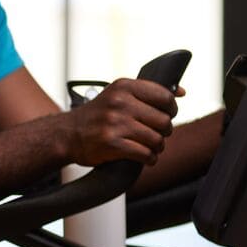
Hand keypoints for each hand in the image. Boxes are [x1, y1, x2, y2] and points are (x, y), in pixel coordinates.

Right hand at [64, 78, 180, 166]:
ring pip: (156, 139)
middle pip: (164, 121)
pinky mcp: (111, 144)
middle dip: (164, 131)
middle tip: (155, 134)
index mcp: (123, 87)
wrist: (66, 134)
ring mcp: (114, 124)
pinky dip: (149, 159)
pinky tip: (144, 157)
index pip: (164, 97)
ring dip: (157, 147)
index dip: (171, 109)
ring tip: (149, 147)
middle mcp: (118, 103)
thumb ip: (146, 92)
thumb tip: (180, 91)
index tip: (165, 115)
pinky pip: (145, 154)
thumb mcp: (117, 95)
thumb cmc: (97, 116)